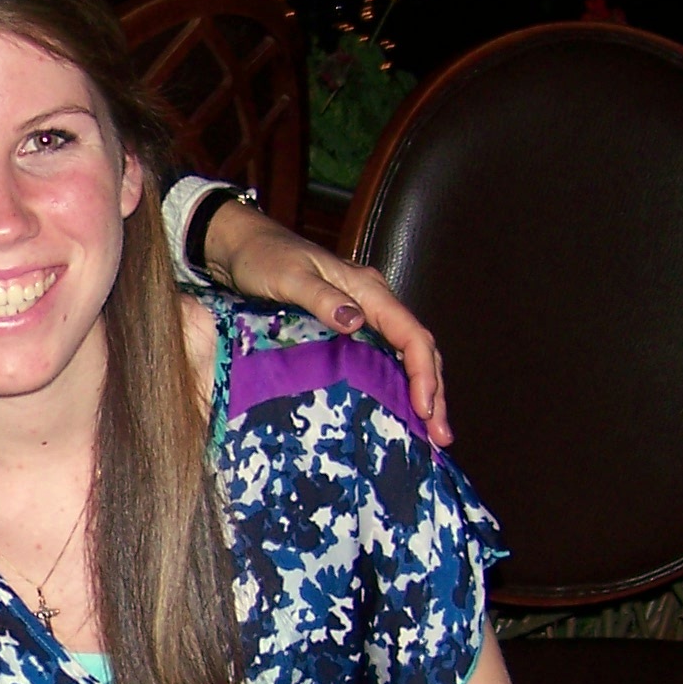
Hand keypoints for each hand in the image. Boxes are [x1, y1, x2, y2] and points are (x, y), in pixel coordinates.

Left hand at [199, 203, 451, 445]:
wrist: (241, 246)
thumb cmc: (263, 259)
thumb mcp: (289, 278)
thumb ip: (321, 298)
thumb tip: (356, 321)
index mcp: (368, 289)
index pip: (411, 334)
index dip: (423, 373)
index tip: (424, 408)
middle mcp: (373, 303)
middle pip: (419, 350)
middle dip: (434, 393)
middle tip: (440, 437)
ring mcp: (362, 317)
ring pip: (405, 358)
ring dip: (422, 394)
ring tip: (431, 436)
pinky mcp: (347, 331)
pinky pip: (383, 361)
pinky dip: (396, 388)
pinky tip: (398, 416)